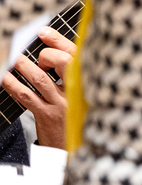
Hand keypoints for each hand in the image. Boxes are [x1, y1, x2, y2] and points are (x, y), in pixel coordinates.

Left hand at [1, 26, 76, 148]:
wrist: (75, 151)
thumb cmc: (78, 122)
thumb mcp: (84, 98)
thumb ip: (74, 79)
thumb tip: (56, 57)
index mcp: (89, 84)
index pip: (78, 56)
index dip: (60, 41)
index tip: (45, 33)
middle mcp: (78, 92)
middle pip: (65, 62)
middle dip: (46, 54)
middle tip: (35, 57)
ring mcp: (62, 104)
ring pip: (41, 78)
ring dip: (24, 67)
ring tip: (14, 61)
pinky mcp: (47, 116)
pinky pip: (27, 96)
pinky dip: (14, 86)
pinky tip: (7, 80)